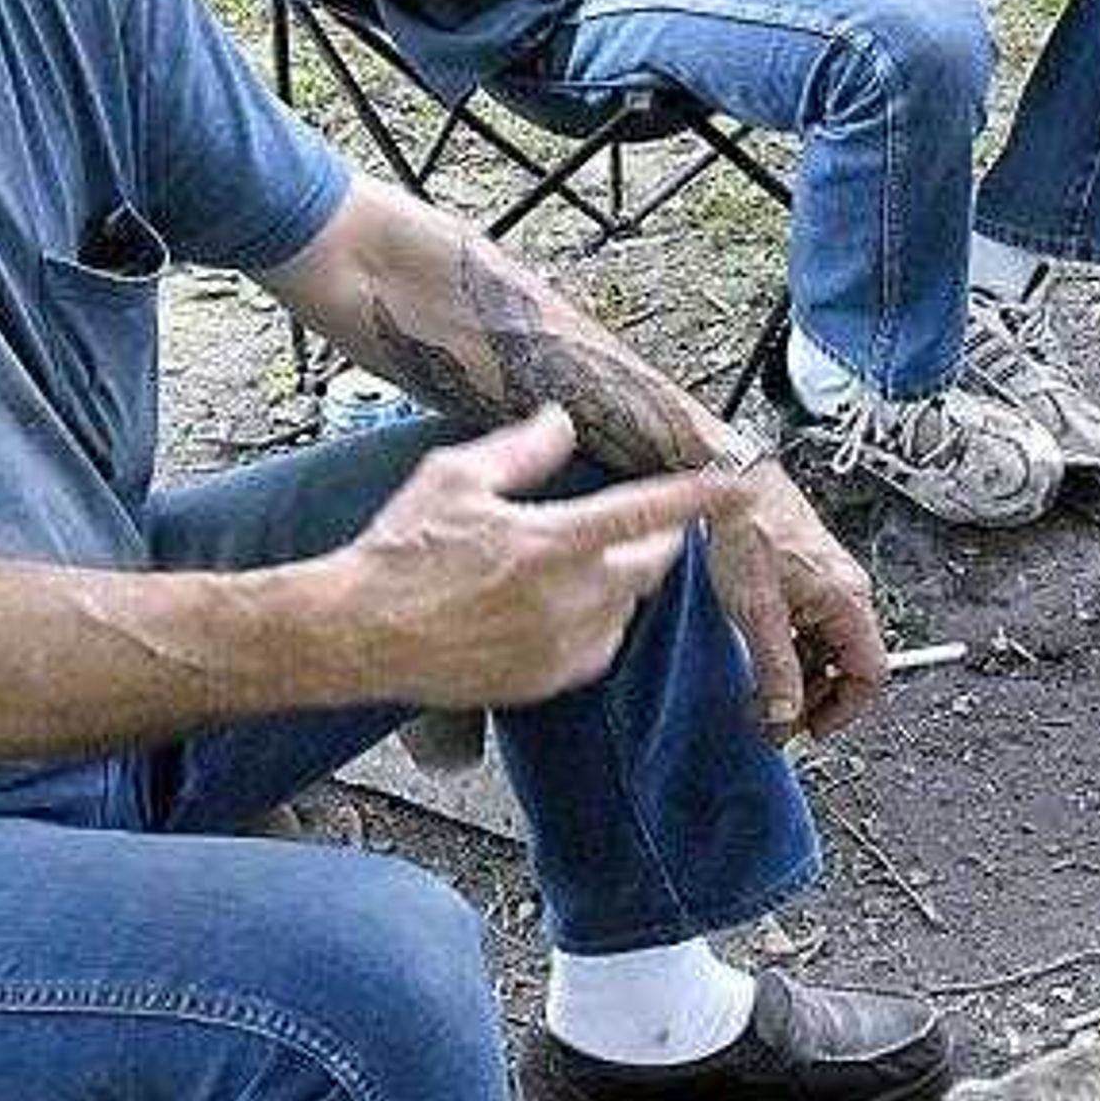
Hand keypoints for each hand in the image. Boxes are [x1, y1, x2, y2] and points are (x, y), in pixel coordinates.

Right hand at [314, 408, 718, 707]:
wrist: (361, 632)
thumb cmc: (401, 551)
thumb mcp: (457, 477)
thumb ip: (521, 449)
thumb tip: (563, 421)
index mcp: (554, 542)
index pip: (650, 511)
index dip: (701, 495)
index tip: (739, 484)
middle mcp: (570, 598)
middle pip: (653, 564)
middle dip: (661, 539)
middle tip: (646, 521)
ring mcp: (563, 645)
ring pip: (628, 604)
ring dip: (623, 578)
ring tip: (580, 560)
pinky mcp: (549, 680)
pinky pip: (601, 643)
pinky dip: (598, 618)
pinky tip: (561, 603)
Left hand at [700, 466, 887, 741]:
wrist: (727, 481)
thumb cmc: (747, 529)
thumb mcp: (758, 612)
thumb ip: (776, 669)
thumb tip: (786, 715)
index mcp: (848, 600)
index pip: (871, 675)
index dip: (843, 710)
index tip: (809, 728)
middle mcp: (845, 591)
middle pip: (848, 665)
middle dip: (815, 698)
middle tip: (776, 717)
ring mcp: (826, 584)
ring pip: (826, 648)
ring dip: (799, 675)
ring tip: (761, 690)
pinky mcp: (804, 578)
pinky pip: (809, 627)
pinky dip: (789, 649)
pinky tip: (759, 655)